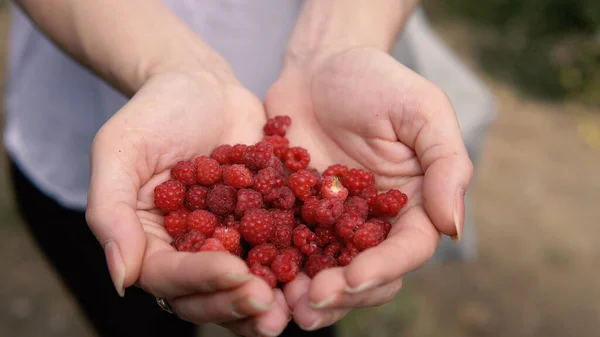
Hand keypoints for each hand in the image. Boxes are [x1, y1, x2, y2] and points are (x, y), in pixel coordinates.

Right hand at [86, 72, 289, 336]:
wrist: (203, 86)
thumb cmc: (155, 112)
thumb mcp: (120, 151)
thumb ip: (111, 212)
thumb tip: (121, 279)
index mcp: (150, 242)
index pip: (169, 276)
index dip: (201, 279)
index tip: (234, 271)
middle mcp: (190, 250)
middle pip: (207, 295)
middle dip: (236, 302)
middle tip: (268, 305)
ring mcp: (229, 241)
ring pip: (244, 286)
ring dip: (268, 301)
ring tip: (294, 306)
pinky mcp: (263, 226)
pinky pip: (279, 253)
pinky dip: (295, 268)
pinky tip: (316, 273)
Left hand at [264, 46, 472, 329]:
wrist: (320, 67)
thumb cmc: (378, 81)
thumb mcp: (422, 110)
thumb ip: (446, 163)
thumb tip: (453, 225)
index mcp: (411, 205)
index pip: (407, 249)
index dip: (383, 268)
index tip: (354, 277)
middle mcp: (372, 223)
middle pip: (365, 273)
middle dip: (341, 294)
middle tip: (310, 304)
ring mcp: (330, 223)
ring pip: (324, 270)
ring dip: (306, 293)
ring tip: (282, 305)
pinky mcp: (293, 214)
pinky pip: (284, 245)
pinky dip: (273, 265)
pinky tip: (254, 276)